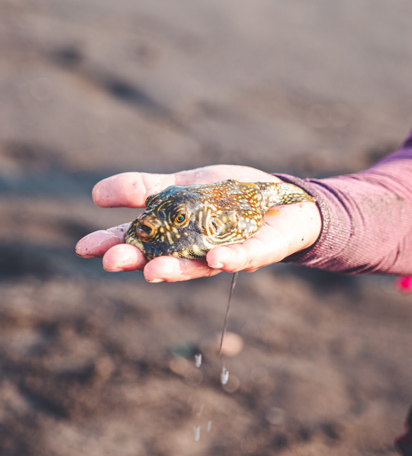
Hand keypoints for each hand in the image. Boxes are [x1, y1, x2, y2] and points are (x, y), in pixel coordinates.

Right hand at [75, 165, 321, 282]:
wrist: (282, 199)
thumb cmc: (229, 196)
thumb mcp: (184, 183)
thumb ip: (146, 189)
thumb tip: (96, 194)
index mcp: (174, 234)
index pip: (138, 242)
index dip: (112, 245)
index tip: (85, 248)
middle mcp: (195, 250)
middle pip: (163, 261)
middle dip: (138, 262)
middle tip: (114, 262)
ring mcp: (226, 253)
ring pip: (199, 267)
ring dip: (176, 271)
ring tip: (153, 272)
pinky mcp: (258, 252)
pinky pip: (243, 257)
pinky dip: (229, 259)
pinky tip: (215, 258)